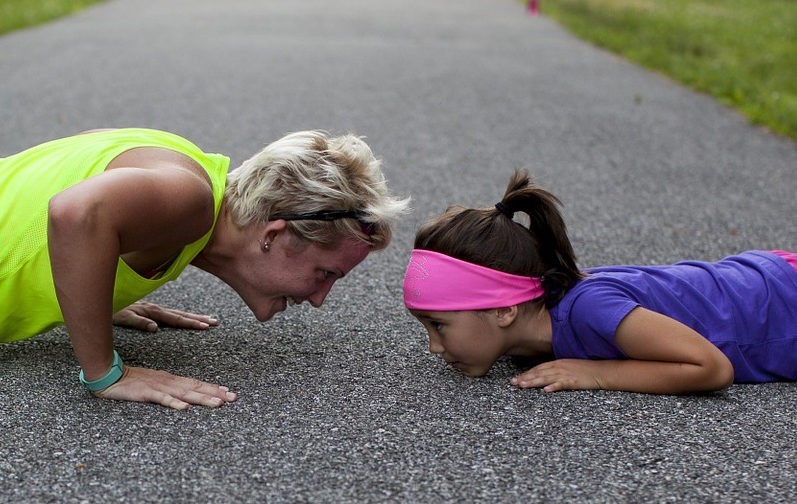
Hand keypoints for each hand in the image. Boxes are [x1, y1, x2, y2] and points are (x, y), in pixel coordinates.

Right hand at [94, 366, 237, 409]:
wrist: (109, 375)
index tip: (229, 392)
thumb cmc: (133, 382)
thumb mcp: (156, 384)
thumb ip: (171, 389)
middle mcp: (169, 382)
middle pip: (196, 388)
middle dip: (216, 393)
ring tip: (218, 404)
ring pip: (185, 393)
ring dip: (202, 398)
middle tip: (234, 398)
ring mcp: (159, 387)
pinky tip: (185, 408)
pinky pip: (163, 399)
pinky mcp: (146, 393)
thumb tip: (187, 396)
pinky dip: (174, 403)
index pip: (197, 384)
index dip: (214, 388)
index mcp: (172, 380)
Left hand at [113, 301, 218, 331]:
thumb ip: (138, 321)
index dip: (191, 323)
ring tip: (208, 319)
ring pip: (178, 313)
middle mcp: (155, 309)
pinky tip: (187, 318)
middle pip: (181, 315)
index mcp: (152, 311)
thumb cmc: (110, 309)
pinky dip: (182, 316)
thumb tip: (156, 328)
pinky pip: (170, 313)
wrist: (101, 297)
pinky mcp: (150, 310)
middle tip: (215, 322)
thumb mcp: (121, 316)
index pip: (176, 318)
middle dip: (198, 319)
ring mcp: (154, 308)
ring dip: (193, 317)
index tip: (205, 326)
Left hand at [510, 359, 606, 391]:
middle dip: (525, 377)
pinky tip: (546, 390)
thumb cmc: (586, 370)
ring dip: (533, 382)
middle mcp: (560, 367)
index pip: (538, 368)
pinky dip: (554, 387)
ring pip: (546, 378)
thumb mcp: (569, 366)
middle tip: (513, 383)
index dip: (527, 373)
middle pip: (539, 372)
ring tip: (523, 386)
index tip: (516, 378)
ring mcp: (566, 374)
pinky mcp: (574, 381)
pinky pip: (562, 384)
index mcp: (558, 363)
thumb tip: (545, 377)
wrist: (602, 371)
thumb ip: (557, 370)